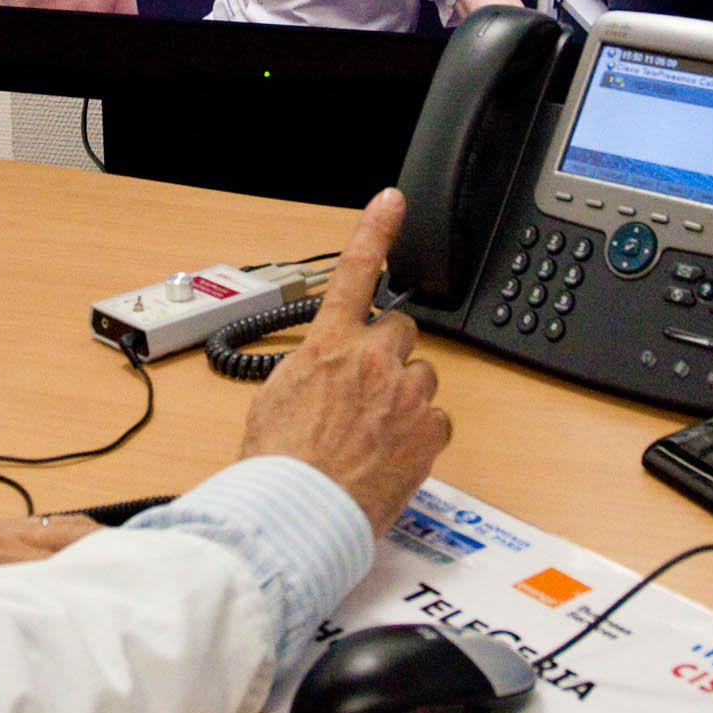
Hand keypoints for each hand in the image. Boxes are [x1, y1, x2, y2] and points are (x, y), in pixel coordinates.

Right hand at [238, 188, 447, 533]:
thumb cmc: (277, 466)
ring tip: (374, 436)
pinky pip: (437, 420)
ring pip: (421, 378)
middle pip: (399, 331)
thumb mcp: (274, 400)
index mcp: (328, 346)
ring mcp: (404, 393)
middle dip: (389, 354)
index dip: (375, 229)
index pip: (353, 272)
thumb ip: (308, 372)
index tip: (392, 199)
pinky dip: (421, 436)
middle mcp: (370, 359)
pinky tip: (392, 457)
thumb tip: (321, 374)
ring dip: (405, 398)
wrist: (299, 513)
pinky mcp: (429, 430)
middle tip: (367, 393)